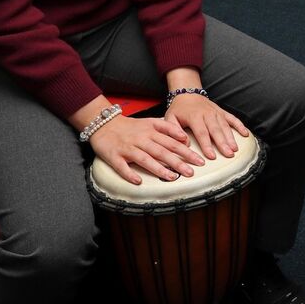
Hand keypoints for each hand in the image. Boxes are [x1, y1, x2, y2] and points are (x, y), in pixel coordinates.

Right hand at [88, 114, 206, 185]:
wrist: (104, 123)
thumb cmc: (131, 126)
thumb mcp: (151, 121)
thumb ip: (168, 128)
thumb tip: (185, 138)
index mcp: (152, 131)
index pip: (173, 142)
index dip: (187, 151)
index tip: (199, 160)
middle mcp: (141, 139)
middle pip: (162, 151)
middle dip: (178, 162)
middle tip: (191, 172)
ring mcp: (127, 148)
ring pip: (145, 159)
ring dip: (158, 169)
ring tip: (172, 178)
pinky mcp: (114, 156)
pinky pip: (122, 166)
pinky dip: (129, 174)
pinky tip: (138, 181)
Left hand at [165, 92, 248, 161]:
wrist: (187, 93)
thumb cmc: (178, 109)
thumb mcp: (170, 118)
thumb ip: (174, 130)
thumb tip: (184, 143)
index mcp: (194, 116)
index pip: (201, 132)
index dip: (207, 145)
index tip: (212, 156)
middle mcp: (207, 113)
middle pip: (216, 130)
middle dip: (223, 143)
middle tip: (228, 155)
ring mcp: (216, 112)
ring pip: (225, 126)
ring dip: (231, 138)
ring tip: (235, 149)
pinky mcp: (222, 111)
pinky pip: (232, 118)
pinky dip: (240, 125)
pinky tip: (245, 134)